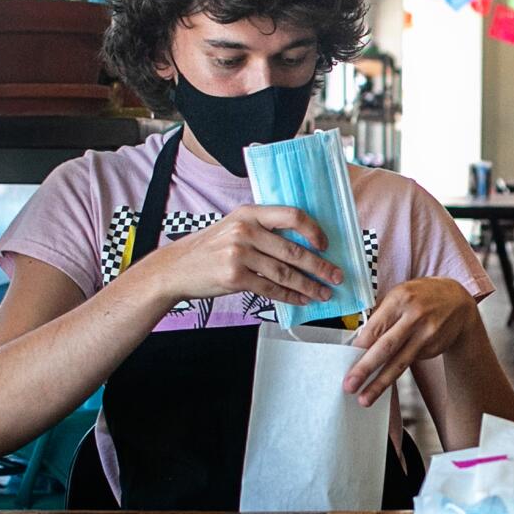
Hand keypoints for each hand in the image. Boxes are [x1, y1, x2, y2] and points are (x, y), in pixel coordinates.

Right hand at [137, 204, 341, 305]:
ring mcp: (239, 254)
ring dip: (309, 285)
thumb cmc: (210, 248)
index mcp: (249, 213)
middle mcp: (245, 230)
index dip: (314, 230)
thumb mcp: (234, 226)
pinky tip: (301, 300)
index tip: (326, 244)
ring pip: (285, 272)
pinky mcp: (234, 277)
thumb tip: (302, 243)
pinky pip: (270, 288)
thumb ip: (262, 229)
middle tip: (337, 276)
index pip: (292, 215)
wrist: (176, 268)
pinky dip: (289, 296)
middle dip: (320, 266)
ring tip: (324, 293)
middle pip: (293, 250)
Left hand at [343, 277, 479, 406]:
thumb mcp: (402, 293)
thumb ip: (383, 314)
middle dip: (365, 368)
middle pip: (386, 347)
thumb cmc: (423, 296)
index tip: (346, 362)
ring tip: (365, 398)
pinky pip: (409, 361)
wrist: (459, 304)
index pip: (375, 327)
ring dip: (380, 383)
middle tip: (350, 385)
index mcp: (400, 299)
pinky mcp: (432, 348)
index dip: (359, 348)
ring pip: (399, 363)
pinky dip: (394, 371)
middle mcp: (414, 317)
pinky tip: (384, 378)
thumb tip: (360, 341)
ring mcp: (426, 335)